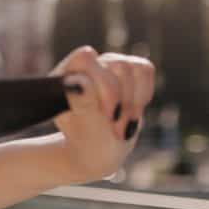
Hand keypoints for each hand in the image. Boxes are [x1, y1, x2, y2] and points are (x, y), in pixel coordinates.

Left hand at [49, 46, 155, 183]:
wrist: (99, 150)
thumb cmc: (86, 140)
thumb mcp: (84, 126)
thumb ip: (82, 103)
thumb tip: (76, 80)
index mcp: (64, 76)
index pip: (86, 58)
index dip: (104, 85)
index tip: (106, 114)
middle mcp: (84, 66)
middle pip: (117, 64)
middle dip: (122, 101)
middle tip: (116, 129)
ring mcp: (105, 65)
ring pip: (131, 67)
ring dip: (132, 102)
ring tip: (122, 126)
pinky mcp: (126, 70)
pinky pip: (144, 69)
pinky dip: (142, 95)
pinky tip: (131, 112)